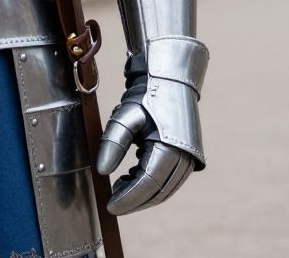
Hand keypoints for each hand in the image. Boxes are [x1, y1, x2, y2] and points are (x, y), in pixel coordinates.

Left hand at [96, 96, 193, 214]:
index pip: (148, 184)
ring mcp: (187, 160)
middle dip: (134, 201)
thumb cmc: (146, 97)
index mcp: (170, 149)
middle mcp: (184, 159)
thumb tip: (101, 171)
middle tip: (112, 203)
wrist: (170, 81)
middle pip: (158, 192)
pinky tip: (130, 177)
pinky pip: (168, 181)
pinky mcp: (185, 159)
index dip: (129, 198)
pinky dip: (150, 185)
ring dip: (142, 195)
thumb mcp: (126, 115)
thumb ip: (113, 142)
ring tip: (118, 187)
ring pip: (164, 190)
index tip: (110, 206)